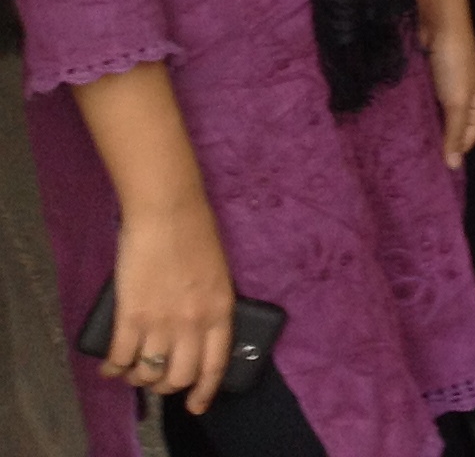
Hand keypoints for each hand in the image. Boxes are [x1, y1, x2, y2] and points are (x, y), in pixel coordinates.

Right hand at [103, 197, 234, 415]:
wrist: (167, 212)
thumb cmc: (195, 235)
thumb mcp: (218, 275)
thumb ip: (210, 306)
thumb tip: (195, 335)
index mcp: (221, 310)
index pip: (215, 364)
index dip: (204, 391)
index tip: (196, 406)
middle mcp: (193, 322)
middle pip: (179, 377)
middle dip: (166, 386)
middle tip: (156, 378)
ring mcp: (161, 321)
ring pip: (148, 373)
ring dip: (138, 377)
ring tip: (133, 369)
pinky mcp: (131, 316)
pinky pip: (120, 358)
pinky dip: (112, 368)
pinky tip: (110, 366)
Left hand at [409, 0, 474, 168]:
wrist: (441, 24)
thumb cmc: (454, 64)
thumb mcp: (456, 101)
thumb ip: (455, 133)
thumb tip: (454, 166)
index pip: (470, 138)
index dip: (453, 153)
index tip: (431, 172)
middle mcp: (468, 97)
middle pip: (455, 128)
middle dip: (439, 142)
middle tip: (415, 164)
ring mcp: (451, 87)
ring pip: (440, 115)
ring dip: (427, 127)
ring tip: (407, 146)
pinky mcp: (434, 79)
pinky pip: (428, 102)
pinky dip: (419, 112)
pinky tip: (405, 121)